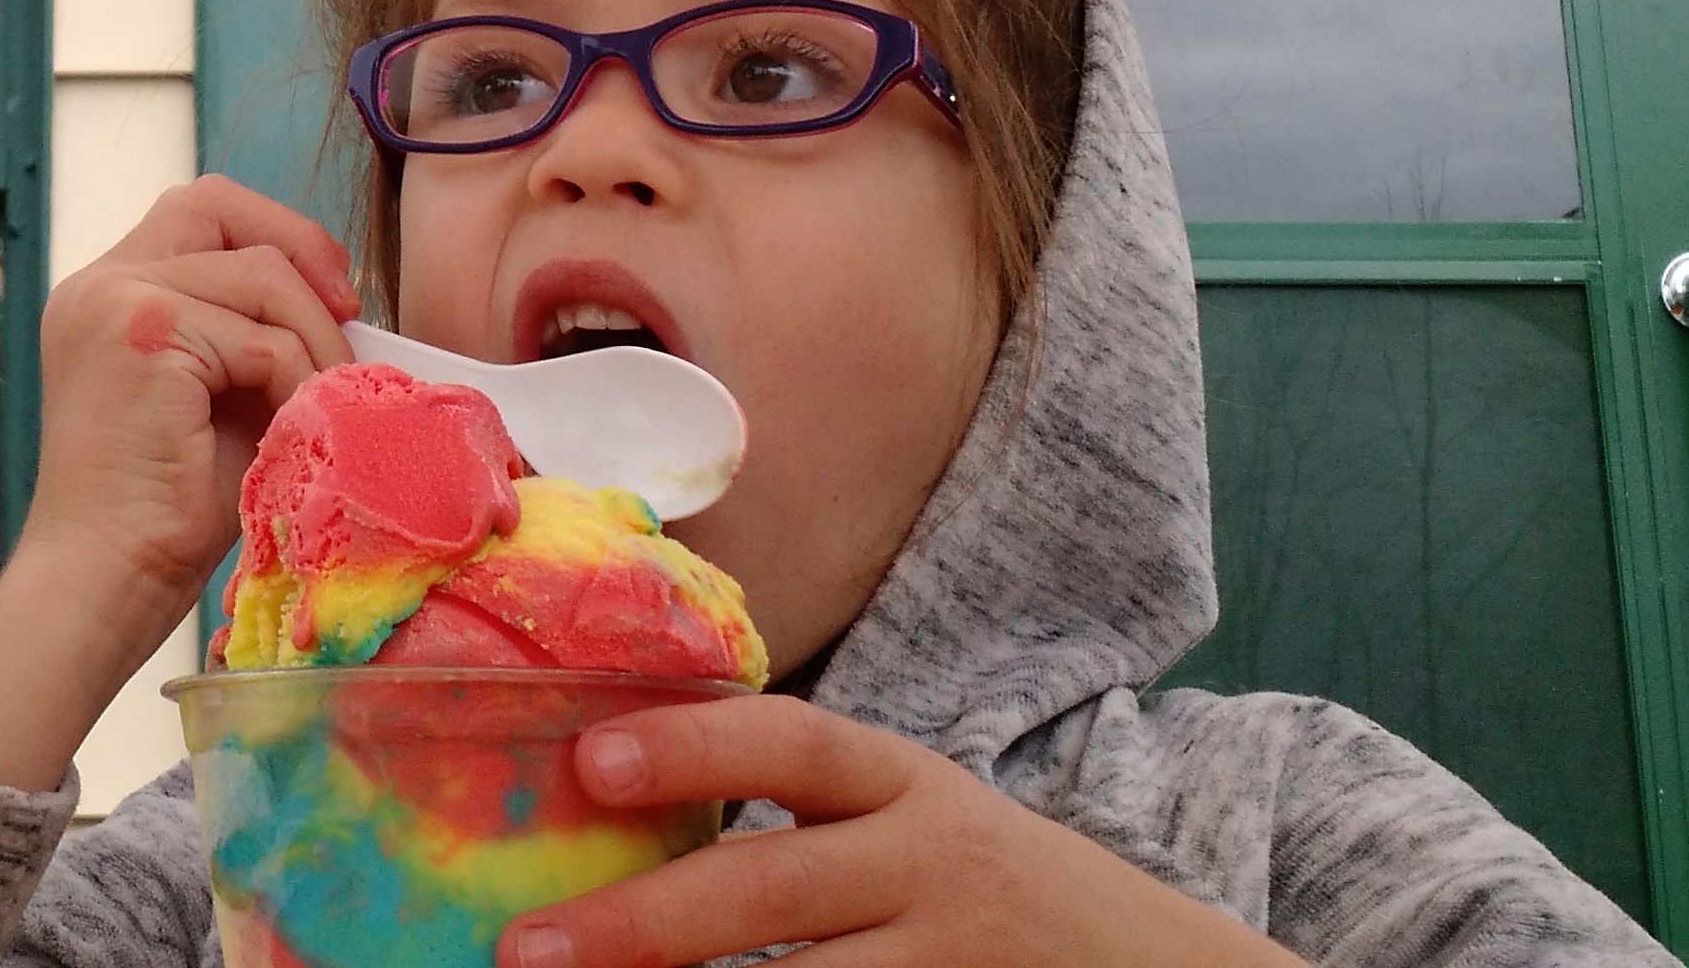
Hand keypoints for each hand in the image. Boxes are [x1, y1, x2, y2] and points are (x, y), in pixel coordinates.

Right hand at [0, 174, 355, 790]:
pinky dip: (299, 381)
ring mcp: (115, 300)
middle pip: (216, 204)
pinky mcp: (145, 332)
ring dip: (314, 339)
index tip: (332, 296)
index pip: (199, 213)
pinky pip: (262, 338)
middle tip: (349, 315)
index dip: (274, 235)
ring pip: (260, 274)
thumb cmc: (160, 514)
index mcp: (106, 294)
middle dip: (299, 247)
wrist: (103, 581)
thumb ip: (251, 339)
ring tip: (324, 404)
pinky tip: (298, 430)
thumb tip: (343, 311)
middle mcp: (98, 283)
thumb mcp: (214, 400)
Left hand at [499, 696, 1301, 967]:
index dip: (694, 744)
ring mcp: (957, 960)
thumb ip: (799, 809)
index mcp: (905, 784)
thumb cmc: (980, 885)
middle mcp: (933, 863)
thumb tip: (599, 790)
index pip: (795, 743)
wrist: (1159, 966)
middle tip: (530, 950)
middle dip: (647, 922)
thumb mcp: (911, 817)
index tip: (589, 759)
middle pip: (777, 887)